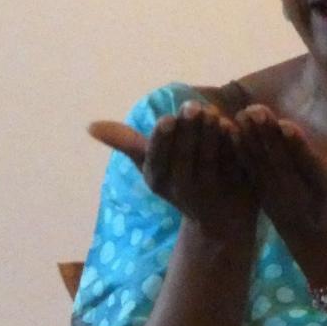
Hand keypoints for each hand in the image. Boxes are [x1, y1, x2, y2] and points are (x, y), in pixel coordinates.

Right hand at [89, 101, 257, 241]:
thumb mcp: (153, 165)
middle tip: (194, 107)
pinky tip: (236, 126)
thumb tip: (90, 126)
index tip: (167, 119)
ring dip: (211, 136)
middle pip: (185, 156)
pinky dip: (235, 147)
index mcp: (157, 180)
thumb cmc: (182, 181)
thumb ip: (127, 143)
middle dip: (189, 130)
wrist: (220, 219)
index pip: (157, 158)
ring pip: (210, 160)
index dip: (163, 140)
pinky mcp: (236, 191)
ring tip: (213, 113)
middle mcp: (181, 190)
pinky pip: (235, 166)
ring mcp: (210, 193)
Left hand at [233, 104, 326, 240]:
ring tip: (242, 114)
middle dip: (266, 136)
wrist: (315, 232)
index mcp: (322, 186)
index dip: (296, 145)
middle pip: (279, 162)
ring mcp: (275, 194)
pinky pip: (247, 170)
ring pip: (259, 165)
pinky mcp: (259, 192)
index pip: (308, 164)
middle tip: (256, 109)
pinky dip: (238, 151)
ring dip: (249, 140)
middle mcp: (296, 192)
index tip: (286, 124)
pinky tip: (229, 129)